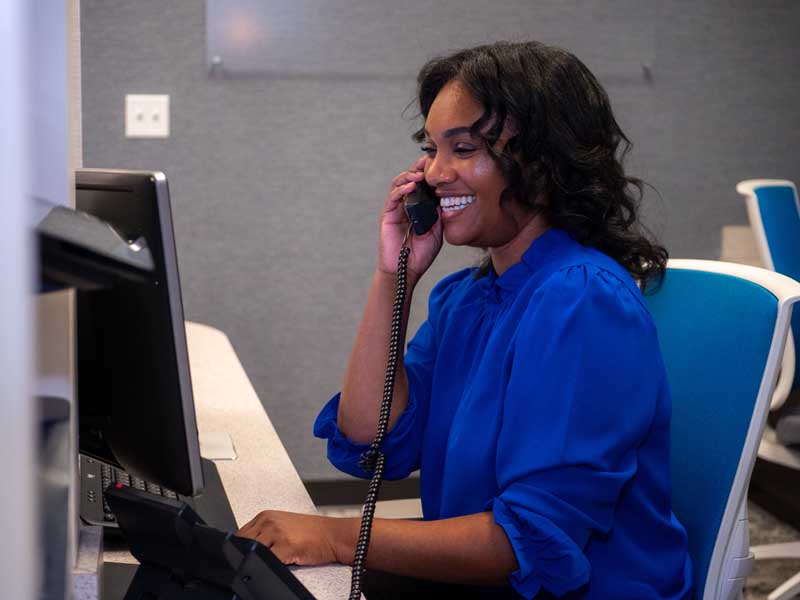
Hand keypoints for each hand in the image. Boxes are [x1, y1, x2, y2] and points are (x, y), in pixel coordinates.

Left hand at [236, 510, 349, 565]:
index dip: (240, 547)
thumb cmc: (312, 532)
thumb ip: (263, 533)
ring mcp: (276, 534)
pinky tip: (281, 563)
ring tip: (274, 559)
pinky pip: (268, 561)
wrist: (333, 535)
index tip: (243, 555)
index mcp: (266, 516)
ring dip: (260, 559)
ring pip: (254, 553)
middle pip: (243, 543)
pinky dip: (271, 565)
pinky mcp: (285, 547)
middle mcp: (269, 522)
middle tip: (260, 559)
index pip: (240, 534)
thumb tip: (244, 548)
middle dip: (248, 554)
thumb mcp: (283, 526)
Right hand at [379, 156, 442, 282]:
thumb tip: (446, 196)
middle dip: (419, 169)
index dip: (430, 174)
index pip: (424, 185)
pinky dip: (401, 190)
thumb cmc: (421, 253)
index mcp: (420, 207)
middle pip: (411, 180)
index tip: (440, 164)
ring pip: (400, 184)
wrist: (407, 269)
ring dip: (409, 176)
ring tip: (420, 174)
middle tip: (429, 161)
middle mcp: (407, 204)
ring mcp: (397, 208)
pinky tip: (411, 187)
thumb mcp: (437, 230)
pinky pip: (393, 197)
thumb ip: (439, 213)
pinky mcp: (388, 214)